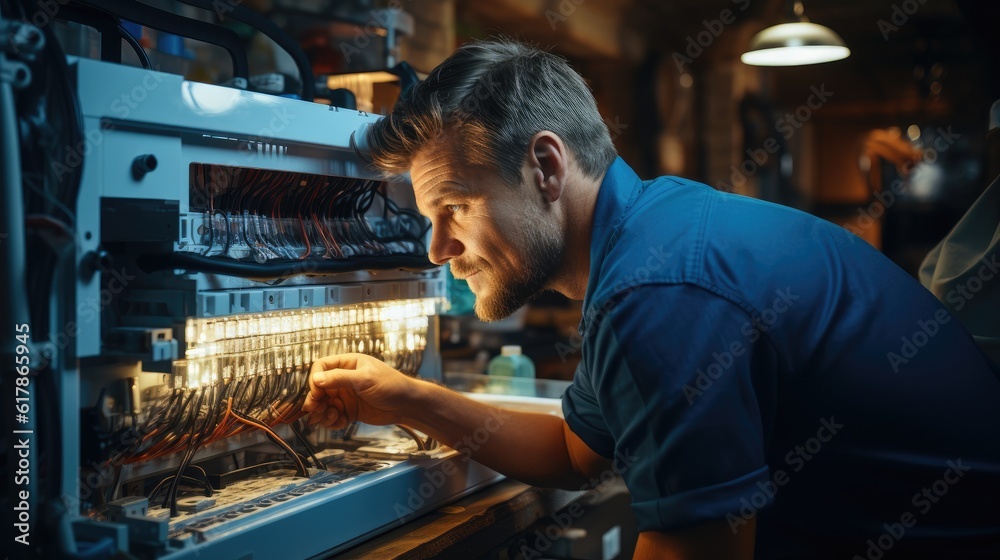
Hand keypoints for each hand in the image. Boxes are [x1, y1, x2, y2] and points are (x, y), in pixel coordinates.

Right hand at [302, 353, 417, 428]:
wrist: (407, 405)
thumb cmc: (391, 385)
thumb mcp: (365, 379)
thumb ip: (340, 378)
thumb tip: (316, 379)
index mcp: (348, 364)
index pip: (321, 367)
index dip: (315, 380)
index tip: (317, 393)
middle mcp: (344, 379)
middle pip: (319, 388)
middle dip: (315, 400)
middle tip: (315, 411)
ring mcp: (346, 395)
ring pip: (324, 404)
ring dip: (323, 413)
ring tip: (331, 418)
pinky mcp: (350, 411)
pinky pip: (333, 416)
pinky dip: (332, 422)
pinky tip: (341, 423)